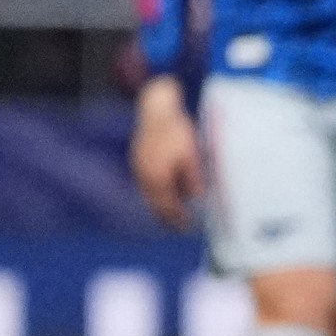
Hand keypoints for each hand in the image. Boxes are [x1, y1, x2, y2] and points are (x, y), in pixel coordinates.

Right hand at [131, 81, 202, 230]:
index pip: (166, 206)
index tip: (185, 228)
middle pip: (155, 203)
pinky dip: (157, 192)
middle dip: (167, 216)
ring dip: (161, 205)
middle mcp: (144, 175)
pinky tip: (166, 192)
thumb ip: (193, 178)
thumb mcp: (191, 154)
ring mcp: (139, 166)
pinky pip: (147, 183)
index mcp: (157, 176)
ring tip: (173, 214)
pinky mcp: (139, 159)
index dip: (176, 218)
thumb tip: (197, 197)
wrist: (157, 107)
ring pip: (149, 194)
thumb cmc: (177, 130)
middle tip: (180, 227)